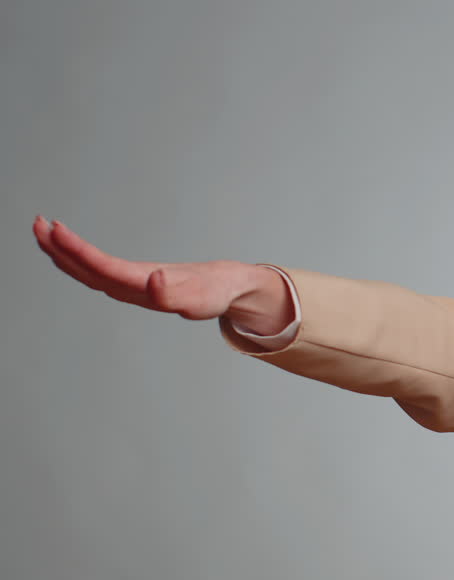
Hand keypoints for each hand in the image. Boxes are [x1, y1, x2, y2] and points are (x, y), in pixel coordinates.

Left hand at [32, 216, 291, 330]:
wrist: (228, 291)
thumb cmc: (219, 291)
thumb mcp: (207, 293)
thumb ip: (180, 292)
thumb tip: (154, 283)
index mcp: (149, 293)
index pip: (108, 272)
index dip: (81, 253)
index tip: (59, 232)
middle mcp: (133, 292)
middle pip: (89, 274)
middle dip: (60, 250)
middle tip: (39, 225)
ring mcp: (130, 288)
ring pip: (87, 272)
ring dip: (61, 252)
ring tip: (41, 228)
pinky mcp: (131, 281)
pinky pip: (95, 269)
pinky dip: (75, 255)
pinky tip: (64, 242)